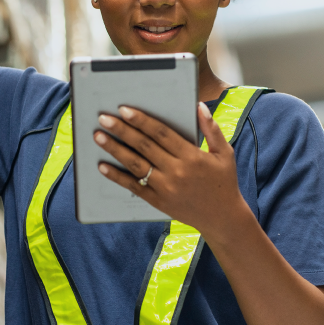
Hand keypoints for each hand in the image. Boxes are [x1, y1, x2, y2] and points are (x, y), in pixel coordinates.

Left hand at [95, 102, 245, 231]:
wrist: (222, 218)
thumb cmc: (224, 182)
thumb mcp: (225, 153)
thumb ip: (212, 129)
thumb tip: (198, 106)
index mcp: (192, 156)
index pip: (161, 133)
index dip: (142, 120)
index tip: (124, 110)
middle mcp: (176, 171)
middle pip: (144, 146)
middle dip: (122, 130)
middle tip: (103, 118)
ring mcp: (166, 188)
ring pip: (135, 165)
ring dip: (114, 150)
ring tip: (98, 136)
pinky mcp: (158, 201)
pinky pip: (134, 187)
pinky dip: (117, 177)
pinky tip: (102, 166)